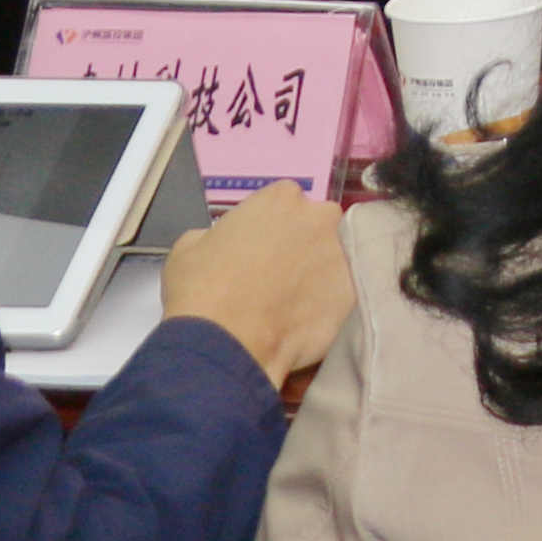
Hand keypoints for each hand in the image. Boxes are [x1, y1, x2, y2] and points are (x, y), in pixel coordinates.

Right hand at [156, 185, 354, 380]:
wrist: (227, 342)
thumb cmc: (202, 289)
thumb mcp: (189, 246)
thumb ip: (217, 232)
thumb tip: (225, 242)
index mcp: (281, 198)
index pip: (284, 200)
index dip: (270, 224)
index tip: (259, 244)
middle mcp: (319, 219)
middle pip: (317, 223)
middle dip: (302, 240)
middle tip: (277, 271)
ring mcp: (341, 254)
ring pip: (332, 257)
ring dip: (316, 271)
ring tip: (288, 299)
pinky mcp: (353, 291)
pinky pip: (340, 291)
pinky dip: (325, 302)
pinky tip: (301, 318)